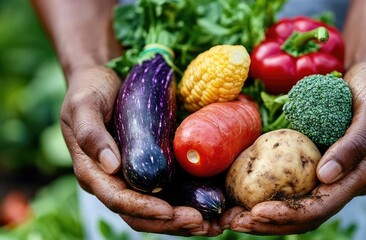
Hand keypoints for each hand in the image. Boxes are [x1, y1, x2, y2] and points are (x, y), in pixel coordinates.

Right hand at [60, 65, 221, 235]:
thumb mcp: (83, 105)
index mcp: (93, 172)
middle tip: (201, 223)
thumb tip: (110, 165)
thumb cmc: (90, 89)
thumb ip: (90, 133)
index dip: (142, 208)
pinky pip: (169, 193)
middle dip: (169, 222)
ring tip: (211, 224)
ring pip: (156, 210)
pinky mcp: (151, 169)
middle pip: (140, 213)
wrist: (104, 79)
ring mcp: (134, 177)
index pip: (117, 199)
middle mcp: (114, 181)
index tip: (168, 211)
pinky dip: (188, 203)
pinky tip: (210, 207)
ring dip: (182, 220)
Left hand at [220, 62, 365, 234]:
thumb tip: (326, 175)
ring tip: (231, 218)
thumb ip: (354, 142)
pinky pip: (288, 187)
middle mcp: (342, 183)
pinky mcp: (312, 166)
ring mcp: (327, 176)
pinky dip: (265, 195)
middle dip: (269, 223)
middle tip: (233, 222)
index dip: (290, 214)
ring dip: (263, 217)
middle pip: (305, 215)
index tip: (257, 212)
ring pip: (294, 207)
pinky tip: (241, 197)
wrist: (365, 79)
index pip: (322, 206)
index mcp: (359, 176)